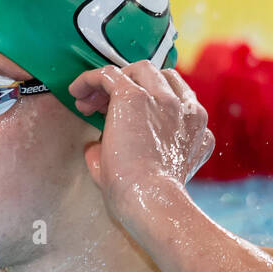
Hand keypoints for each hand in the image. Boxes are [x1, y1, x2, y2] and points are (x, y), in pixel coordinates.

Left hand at [68, 61, 214, 213]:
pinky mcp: (136, 97)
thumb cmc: (145, 198)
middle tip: (103, 108)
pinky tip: (76, 91)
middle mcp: (186, 111)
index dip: (147, 101)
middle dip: (132, 86)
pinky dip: (91, 78)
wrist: (149, 201)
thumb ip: (128, 155)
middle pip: (159, 79)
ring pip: (139, 70)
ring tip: (89, 103)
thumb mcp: (146, 175)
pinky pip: (109, 74)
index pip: (176, 99)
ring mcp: (164, 101)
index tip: (121, 116)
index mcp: (196, 131)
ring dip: (115, 81)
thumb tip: (96, 148)